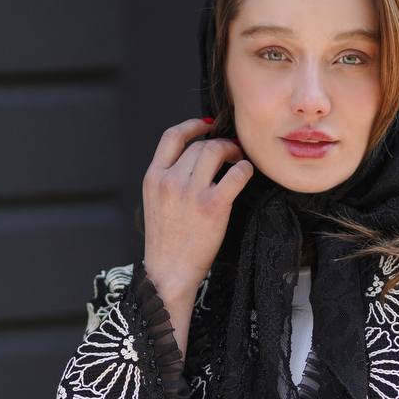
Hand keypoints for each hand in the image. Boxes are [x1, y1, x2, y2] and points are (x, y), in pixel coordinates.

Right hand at [142, 117, 252, 300]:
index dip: (192, 125)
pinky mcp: (212, 206)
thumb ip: (168, 179)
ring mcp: (191, 193)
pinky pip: (235, 174)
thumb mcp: (155, 203)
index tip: (206, 126)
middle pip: (200, 145)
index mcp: (153, 177)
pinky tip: (246, 174)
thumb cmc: (166, 243)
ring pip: (216, 151)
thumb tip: (194, 158)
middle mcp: (170, 180)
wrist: (168, 272)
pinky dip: (244, 169)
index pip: (172, 136)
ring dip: (232, 151)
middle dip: (219, 144)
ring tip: (238, 160)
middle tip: (230, 152)